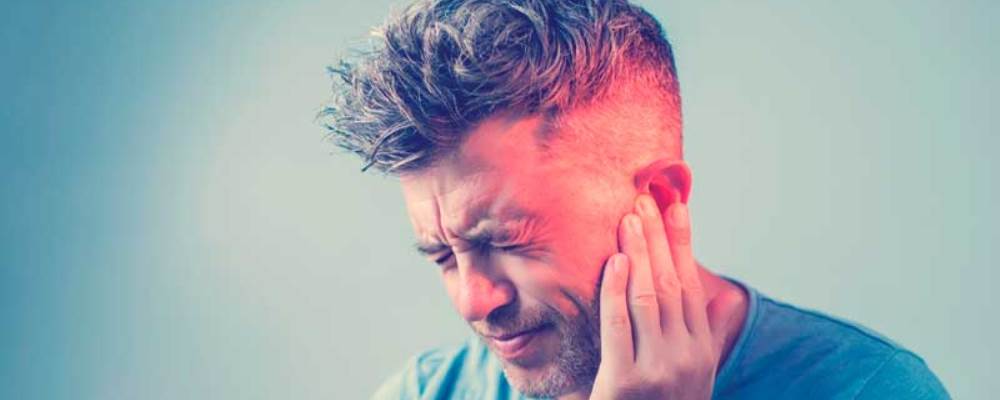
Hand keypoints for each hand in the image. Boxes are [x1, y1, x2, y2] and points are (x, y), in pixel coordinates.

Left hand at [590, 195, 741, 398]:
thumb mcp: (693, 374)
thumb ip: (702, 334)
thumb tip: (716, 297)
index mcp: (701, 348)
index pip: (691, 283)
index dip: (682, 241)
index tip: (676, 204)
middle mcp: (686, 355)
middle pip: (671, 282)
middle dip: (658, 236)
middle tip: (645, 197)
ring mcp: (659, 368)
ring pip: (648, 295)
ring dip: (638, 252)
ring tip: (628, 217)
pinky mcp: (627, 382)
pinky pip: (619, 324)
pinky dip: (616, 289)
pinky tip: (614, 260)